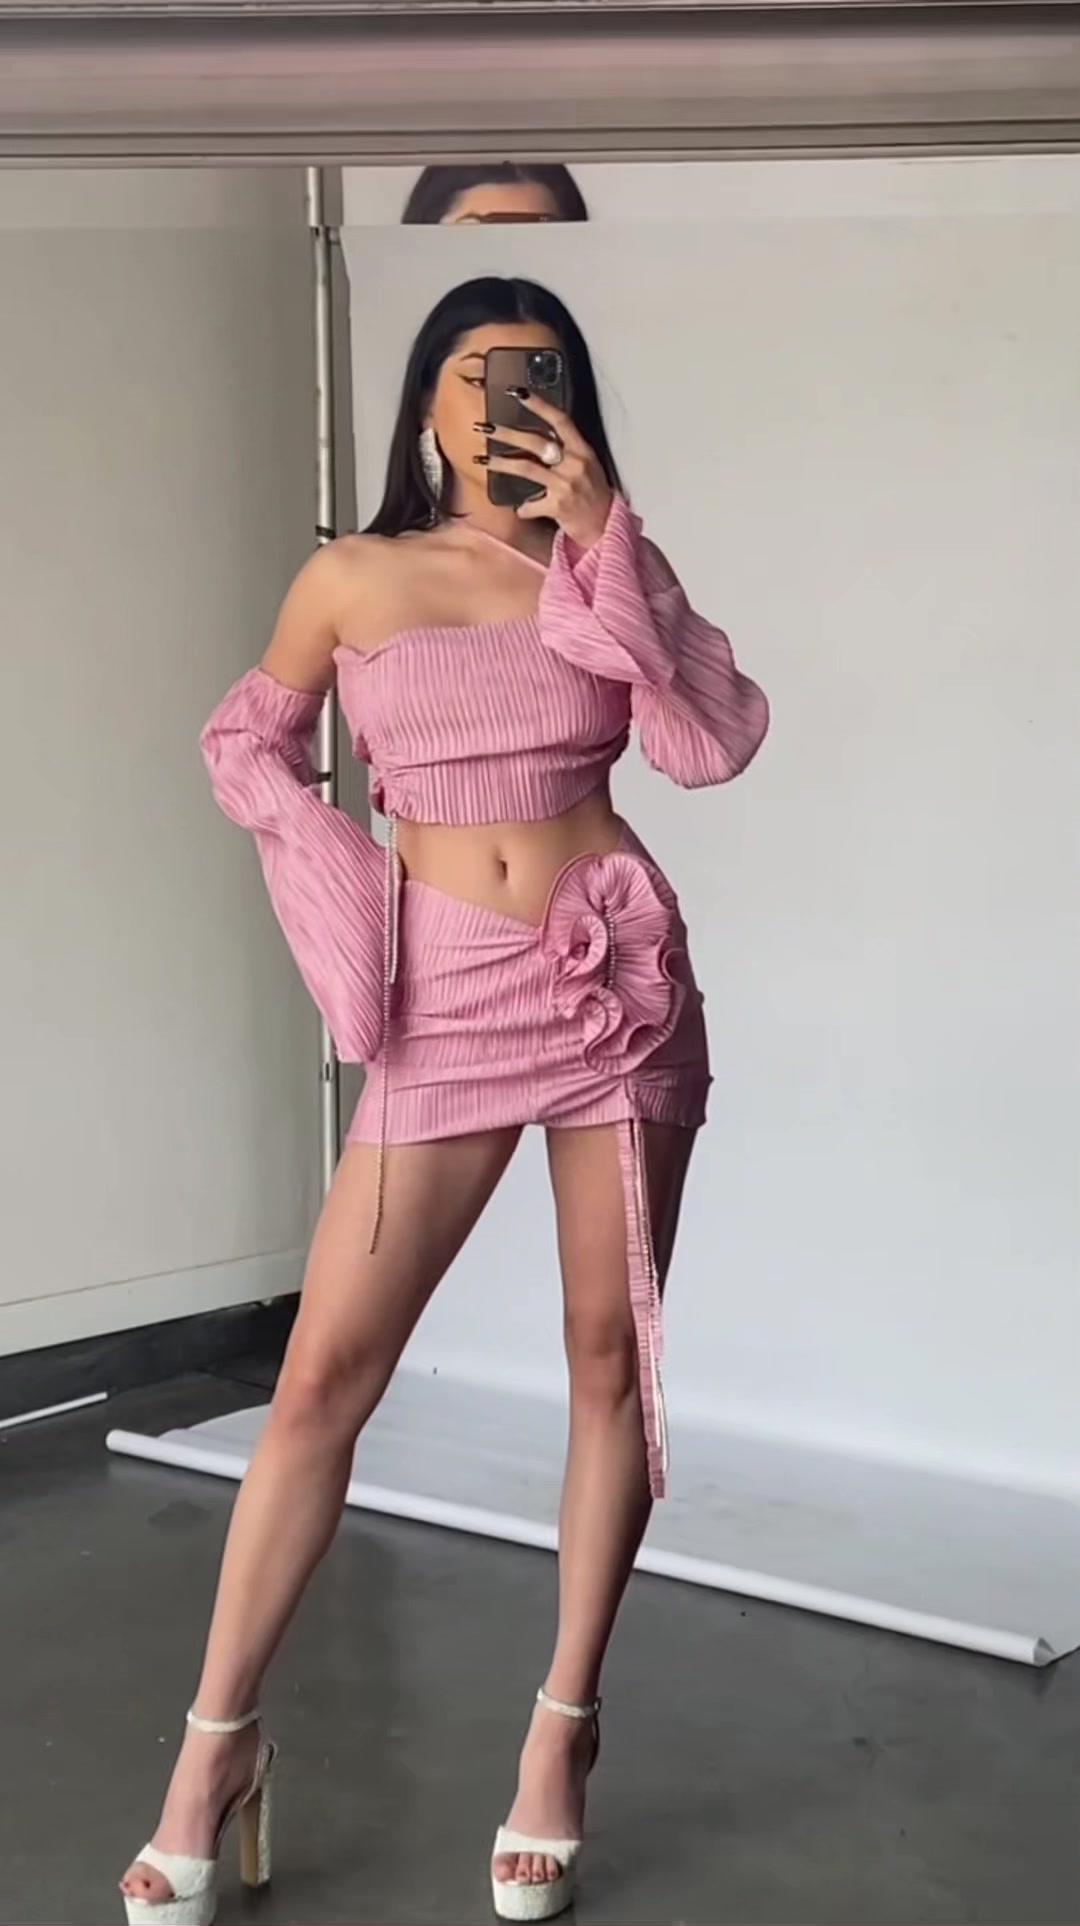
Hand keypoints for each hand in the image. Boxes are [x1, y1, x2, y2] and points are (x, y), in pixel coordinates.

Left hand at [481, 394, 613, 549]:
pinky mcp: (557, 506)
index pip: (559, 420)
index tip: (518, 393)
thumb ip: (567, 450)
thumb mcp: (587, 465)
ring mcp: (565, 484)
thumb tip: (539, 439)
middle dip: (507, 433)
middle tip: (486, 428)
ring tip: (481, 460)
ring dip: (500, 463)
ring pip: (526, 468)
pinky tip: (521, 510)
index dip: (539, 405)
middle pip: (536, 442)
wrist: (605, 525)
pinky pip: (530, 505)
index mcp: (582, 450)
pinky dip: (523, 508)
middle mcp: (574, 463)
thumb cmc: (594, 494)